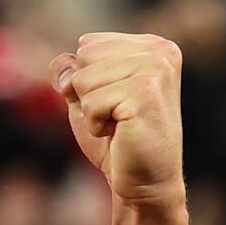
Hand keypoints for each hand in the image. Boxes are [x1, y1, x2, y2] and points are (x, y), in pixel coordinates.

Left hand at [50, 33, 185, 211]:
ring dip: (92, 110)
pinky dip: (95, 124)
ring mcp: (156, 71)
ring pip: (83, 80)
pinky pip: (90, 103)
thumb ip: (68, 70)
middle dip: (88, 92)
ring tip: (118, 124)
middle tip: (116, 114)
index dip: (86, 79)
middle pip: (84, 58)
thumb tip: (65, 69)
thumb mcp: (84, 95)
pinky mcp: (145, 94)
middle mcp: (160, 52)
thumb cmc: (115, 137)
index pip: (87, 44)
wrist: (143, 180)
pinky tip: (120, 133)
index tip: (114, 100)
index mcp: (151, 45)